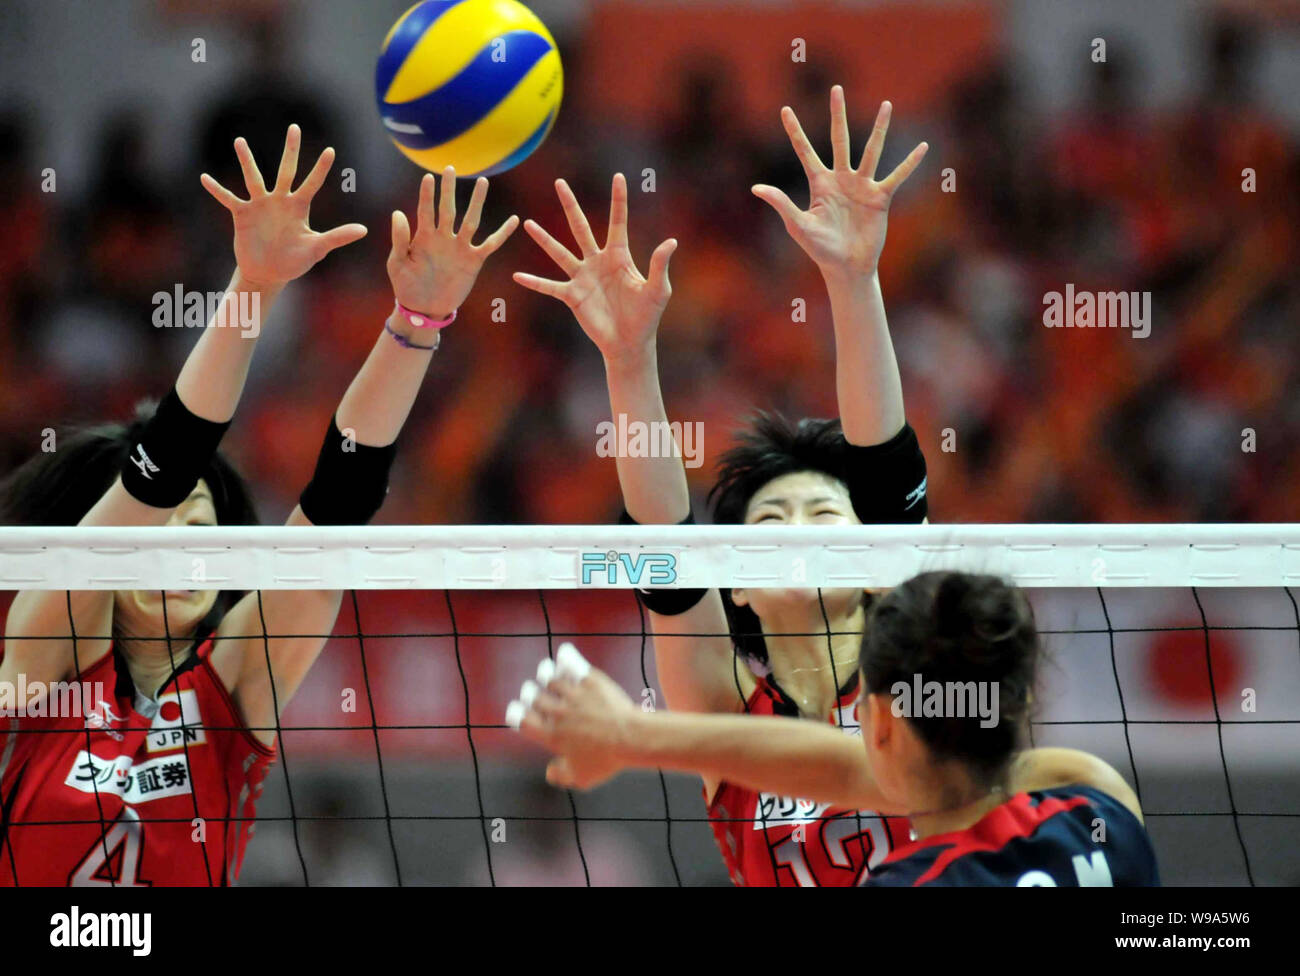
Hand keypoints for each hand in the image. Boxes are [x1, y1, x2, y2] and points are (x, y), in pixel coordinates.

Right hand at [200, 125, 367, 288]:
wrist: (269, 272)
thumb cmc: (294, 261)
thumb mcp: (317, 249)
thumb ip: (338, 237)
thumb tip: (364, 230)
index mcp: (299, 207)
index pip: (312, 183)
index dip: (321, 169)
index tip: (331, 150)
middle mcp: (280, 200)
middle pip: (286, 170)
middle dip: (291, 150)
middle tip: (295, 127)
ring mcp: (260, 205)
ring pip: (253, 178)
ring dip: (247, 161)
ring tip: (239, 142)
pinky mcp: (242, 214)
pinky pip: (229, 199)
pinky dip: (217, 190)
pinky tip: (205, 178)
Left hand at [388, 167, 518, 317]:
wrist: (424, 308)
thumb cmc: (406, 285)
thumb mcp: (397, 263)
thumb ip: (399, 239)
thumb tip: (398, 212)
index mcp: (424, 237)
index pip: (426, 210)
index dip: (427, 194)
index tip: (428, 177)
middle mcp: (443, 238)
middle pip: (448, 209)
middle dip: (449, 190)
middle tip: (451, 168)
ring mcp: (459, 248)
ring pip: (471, 221)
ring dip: (476, 202)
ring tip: (483, 182)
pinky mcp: (473, 261)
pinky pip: (491, 245)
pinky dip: (502, 233)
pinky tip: (514, 220)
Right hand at [513, 174, 676, 364]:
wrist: (629, 343)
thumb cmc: (647, 316)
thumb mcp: (658, 290)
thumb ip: (659, 265)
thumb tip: (671, 241)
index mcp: (619, 256)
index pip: (618, 222)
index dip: (618, 199)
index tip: (618, 176)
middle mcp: (598, 261)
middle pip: (581, 227)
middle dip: (570, 205)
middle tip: (559, 183)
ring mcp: (583, 278)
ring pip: (560, 253)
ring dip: (544, 239)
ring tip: (528, 223)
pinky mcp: (573, 296)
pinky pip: (550, 287)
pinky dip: (535, 282)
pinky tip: (517, 276)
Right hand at [518, 667, 640, 790]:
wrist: (632, 738)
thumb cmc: (607, 760)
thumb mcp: (581, 778)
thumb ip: (560, 776)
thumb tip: (550, 770)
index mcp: (551, 736)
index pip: (522, 719)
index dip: (516, 714)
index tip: (518, 710)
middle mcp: (558, 713)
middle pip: (533, 696)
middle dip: (530, 693)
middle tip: (532, 692)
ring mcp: (573, 695)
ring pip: (550, 678)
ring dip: (546, 675)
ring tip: (547, 673)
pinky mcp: (590, 681)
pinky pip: (571, 664)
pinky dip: (565, 658)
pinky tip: (565, 655)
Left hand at [753, 87, 926, 277]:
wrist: (846, 267)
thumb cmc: (820, 249)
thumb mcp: (798, 225)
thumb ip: (781, 203)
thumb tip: (756, 187)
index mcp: (819, 183)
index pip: (804, 151)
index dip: (794, 131)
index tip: (784, 109)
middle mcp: (841, 179)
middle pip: (839, 139)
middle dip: (836, 115)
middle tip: (836, 89)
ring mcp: (862, 186)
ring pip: (871, 151)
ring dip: (879, 129)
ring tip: (886, 105)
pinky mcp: (880, 197)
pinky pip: (897, 176)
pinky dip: (910, 163)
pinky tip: (923, 147)